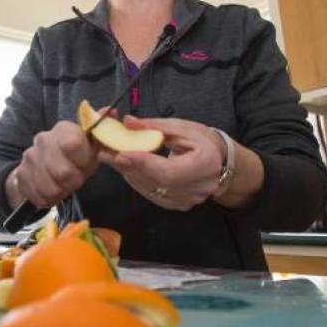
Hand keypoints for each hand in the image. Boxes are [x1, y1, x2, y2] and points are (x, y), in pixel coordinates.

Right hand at [12, 121, 98, 207]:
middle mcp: (43, 139)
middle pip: (63, 172)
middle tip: (76, 179)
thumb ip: (103, 131)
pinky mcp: (20, 174)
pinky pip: (39, 196)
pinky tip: (51, 189)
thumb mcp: (92, 146)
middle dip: (74, 181)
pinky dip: (49, 199)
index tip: (85, 164)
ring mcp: (29, 156)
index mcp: (64, 129)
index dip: (83, 161)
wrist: (44, 167)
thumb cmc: (74, 157)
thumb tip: (112, 111)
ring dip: (62, 191)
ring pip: (51, 188)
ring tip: (64, 184)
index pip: (73, 144)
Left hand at [100, 116, 225, 210]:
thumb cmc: (202, 140)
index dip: (144, 164)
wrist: (220, 162)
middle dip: (128, 166)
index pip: (169, 171)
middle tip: (106, 152)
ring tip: (111, 157)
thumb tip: (128, 122)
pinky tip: (126, 168)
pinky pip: (151, 194)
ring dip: (128, 173)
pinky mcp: (177, 205)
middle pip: (156, 182)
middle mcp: (197, 189)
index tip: (121, 153)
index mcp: (205, 165)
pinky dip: (136, 180)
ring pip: (150, 190)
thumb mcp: (182, 127)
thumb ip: (154, 126)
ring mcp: (187, 200)